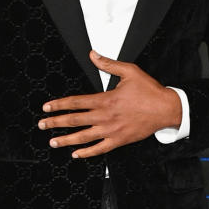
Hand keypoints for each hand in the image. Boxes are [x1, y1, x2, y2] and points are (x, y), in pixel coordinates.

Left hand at [38, 51, 182, 157]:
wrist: (166, 109)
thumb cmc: (150, 91)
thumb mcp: (129, 71)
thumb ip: (108, 64)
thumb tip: (93, 54)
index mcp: (106, 99)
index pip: (76, 102)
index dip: (59, 105)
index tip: (47, 107)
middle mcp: (105, 116)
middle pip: (75, 120)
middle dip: (56, 122)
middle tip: (42, 125)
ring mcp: (111, 130)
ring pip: (84, 137)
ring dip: (66, 140)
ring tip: (52, 142)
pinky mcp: (119, 140)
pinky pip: (99, 149)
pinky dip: (87, 152)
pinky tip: (76, 154)